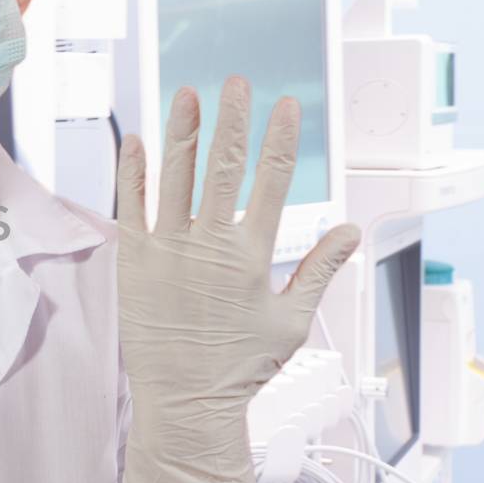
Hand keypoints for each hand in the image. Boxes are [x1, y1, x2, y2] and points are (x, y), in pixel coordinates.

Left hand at [114, 76, 360, 482]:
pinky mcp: (133, 262)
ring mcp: (167, 251)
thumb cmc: (241, 365)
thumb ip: (319, 270)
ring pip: (175, 178)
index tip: (285, 104)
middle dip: (231, 121)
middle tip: (236, 81)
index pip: (274, 183)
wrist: (187, 400)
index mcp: (252, 257)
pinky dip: (134, 172)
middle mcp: (209, 246)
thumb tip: (352, 229)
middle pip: (222, 168)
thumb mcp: (291, 321)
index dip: (279, 140)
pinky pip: (131, 207)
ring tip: (188, 93)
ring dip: (182, 132)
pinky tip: (137, 139)